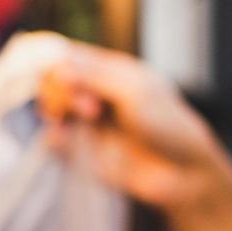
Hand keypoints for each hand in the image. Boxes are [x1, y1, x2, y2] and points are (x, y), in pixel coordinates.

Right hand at [39, 41, 231, 230]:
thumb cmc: (168, 126)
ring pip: (51, 109)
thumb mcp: (134, 92)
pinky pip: (54, 140)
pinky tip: (66, 140)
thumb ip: (94, 77)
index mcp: (111, 71)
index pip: (68, 57)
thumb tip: (56, 66)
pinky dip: (55, 138)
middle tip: (89, 109)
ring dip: (58, 113)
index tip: (68, 81)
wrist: (180, 173)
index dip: (58, 66)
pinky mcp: (81, 151)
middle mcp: (95, 93)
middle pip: (53, 82)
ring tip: (87, 123)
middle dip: (61, 92)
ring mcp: (87, 122)